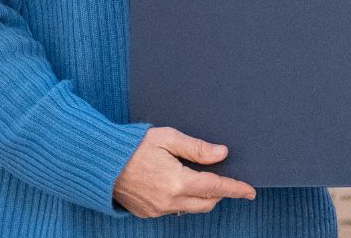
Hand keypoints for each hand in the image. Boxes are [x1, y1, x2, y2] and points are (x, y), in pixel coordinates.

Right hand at [112, 127, 256, 217]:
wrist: (100, 162)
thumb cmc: (132, 145)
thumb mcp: (168, 138)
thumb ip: (197, 148)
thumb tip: (222, 154)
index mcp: (177, 181)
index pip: (216, 188)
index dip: (235, 189)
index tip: (250, 191)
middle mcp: (169, 201)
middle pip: (207, 203)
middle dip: (220, 193)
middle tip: (225, 178)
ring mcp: (157, 210)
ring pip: (191, 208)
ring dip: (201, 197)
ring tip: (200, 178)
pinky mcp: (147, 213)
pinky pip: (174, 210)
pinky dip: (183, 200)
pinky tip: (178, 184)